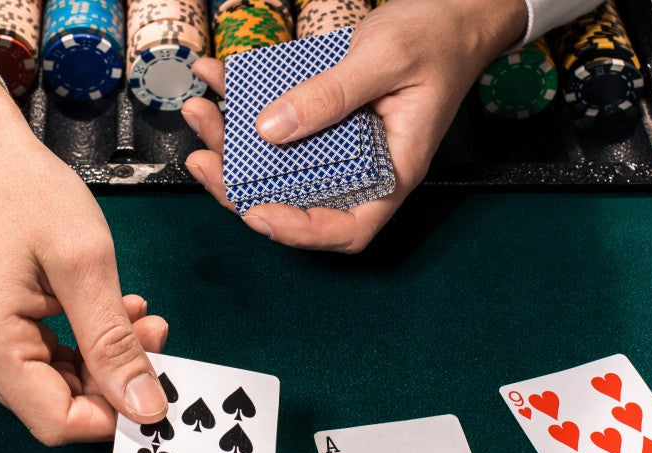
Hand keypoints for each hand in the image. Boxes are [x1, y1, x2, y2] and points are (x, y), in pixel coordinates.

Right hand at [0, 69, 169, 445]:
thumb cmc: (22, 189)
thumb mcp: (85, 262)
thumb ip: (113, 342)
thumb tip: (145, 407)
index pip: (56, 422)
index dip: (114, 414)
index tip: (159, 384)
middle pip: (54, 406)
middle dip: (112, 380)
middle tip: (155, 333)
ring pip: (51, 385)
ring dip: (101, 359)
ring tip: (136, 314)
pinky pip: (37, 361)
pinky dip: (79, 344)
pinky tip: (106, 311)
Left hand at [183, 0, 526, 252]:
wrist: (451, 12)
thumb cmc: (437, 39)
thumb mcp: (385, 60)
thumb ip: (331, 95)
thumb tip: (270, 129)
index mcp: (392, 171)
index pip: (348, 228)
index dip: (299, 232)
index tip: (255, 213)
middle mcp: (361, 166)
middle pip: (297, 199)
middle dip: (241, 185)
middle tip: (202, 158)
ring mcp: (338, 144)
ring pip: (275, 163)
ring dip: (230, 143)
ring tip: (199, 111)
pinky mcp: (320, 116)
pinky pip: (275, 121)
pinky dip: (240, 101)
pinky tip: (216, 76)